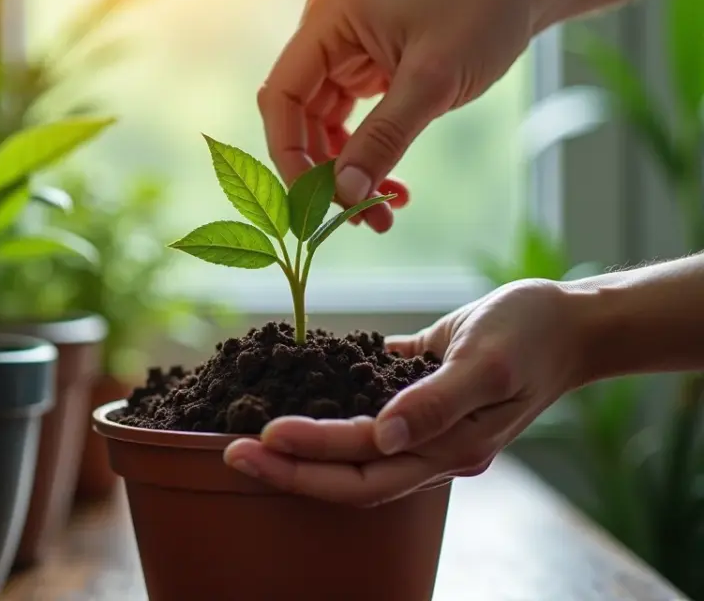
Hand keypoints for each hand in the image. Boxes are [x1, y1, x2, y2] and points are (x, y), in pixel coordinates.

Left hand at [222, 280, 589, 505]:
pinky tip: (295, 398)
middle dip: (289, 470)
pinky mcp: (420, 403)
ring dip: (304, 450)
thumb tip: (385, 436)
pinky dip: (331, 416)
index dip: (310, 458)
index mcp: (450, 449)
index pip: (365, 468)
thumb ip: (438, 400)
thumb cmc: (533, 333)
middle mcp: (432, 451)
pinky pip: (368, 420)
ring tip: (251, 435)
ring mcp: (426, 432)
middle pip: (350, 478)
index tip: (261, 437)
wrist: (572, 323)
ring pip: (355, 457)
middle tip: (230, 448)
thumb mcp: (488, 359)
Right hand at [258, 0, 537, 232]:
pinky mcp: (360, 63)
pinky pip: (346, 119)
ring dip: (345, 170)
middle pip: (297, 116)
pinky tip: (390, 185)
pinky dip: (364, 153)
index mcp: (328, 18)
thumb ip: (384, 139)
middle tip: (359, 217)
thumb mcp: (433, 81)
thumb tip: (345, 194)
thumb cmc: (483, 11)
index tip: (314, 202)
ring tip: (381, 211)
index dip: (289, 154)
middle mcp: (323, 30)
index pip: (282, 96)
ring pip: (320, 125)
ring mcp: (340, 47)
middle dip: (324, 171)